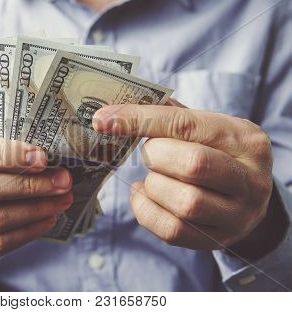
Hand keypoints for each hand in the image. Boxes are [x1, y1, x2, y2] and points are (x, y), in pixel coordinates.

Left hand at [93, 101, 272, 249]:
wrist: (248, 198)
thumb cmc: (218, 154)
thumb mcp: (208, 128)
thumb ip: (170, 116)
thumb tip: (114, 113)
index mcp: (245, 140)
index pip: (186, 124)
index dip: (140, 120)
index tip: (103, 119)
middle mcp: (249, 179)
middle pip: (192, 165)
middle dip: (156, 156)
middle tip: (151, 154)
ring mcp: (236, 215)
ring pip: (185, 203)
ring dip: (154, 186)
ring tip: (154, 177)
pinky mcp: (216, 239)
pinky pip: (172, 230)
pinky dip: (146, 210)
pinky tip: (145, 195)